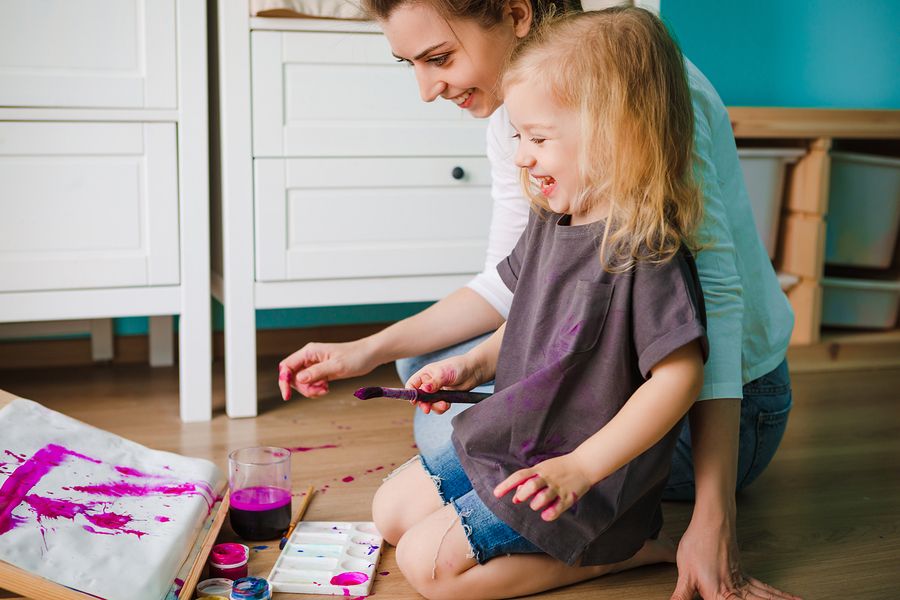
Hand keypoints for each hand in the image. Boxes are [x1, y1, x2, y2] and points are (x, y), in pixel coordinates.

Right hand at [278, 339, 377, 400]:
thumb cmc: (355, 357)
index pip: (286, 366)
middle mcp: (309, 357)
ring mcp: (314, 365)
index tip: (287, 396)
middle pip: (292, 377)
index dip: (283, 381)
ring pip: (301, 382)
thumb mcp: (336, 366)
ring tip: (326, 389)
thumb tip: (298, 379)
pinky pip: (310, 384)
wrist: (369, 355)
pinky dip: (316, 390)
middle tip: (320, 390)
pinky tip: (327, 389)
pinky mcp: (320, 371)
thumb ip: (317, 372)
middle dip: (302, 388)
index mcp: (309, 352)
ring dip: (310, 390)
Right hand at [406, 355, 482, 414]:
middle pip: (420, 397)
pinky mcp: (445, 397)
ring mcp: (437, 391)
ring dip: (435, 406)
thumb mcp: (445, 373)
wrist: (474, 371)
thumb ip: (434, 382)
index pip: (412, 384)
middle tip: (427, 409)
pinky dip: (441, 408)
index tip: (414, 401)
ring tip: (444, 405)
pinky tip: (448, 405)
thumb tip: (424, 389)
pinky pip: (439, 406)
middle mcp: (429, 383)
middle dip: (423, 403)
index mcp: (425, 374)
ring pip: (430, 403)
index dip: (411, 393)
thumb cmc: (458, 366)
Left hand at [492, 455, 591, 520]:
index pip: (519, 476)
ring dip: (535, 504)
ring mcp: (558, 487)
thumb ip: (530, 479)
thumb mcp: (543, 468)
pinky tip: (545, 515)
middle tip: (520, 499)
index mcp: (539, 470)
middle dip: (522, 495)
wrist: (584, 464)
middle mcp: (547, 478)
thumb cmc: (560, 467)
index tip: (496, 494)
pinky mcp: (568, 497)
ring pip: (542, 498)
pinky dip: (549, 514)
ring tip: (536, 505)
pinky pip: (557, 509)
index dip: (506, 485)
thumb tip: (517, 494)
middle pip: (530, 486)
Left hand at [670, 513, 801, 599]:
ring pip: (765, 597)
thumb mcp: (685, 574)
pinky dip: (777, 594)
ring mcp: (742, 581)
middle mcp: (735, 590)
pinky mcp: (743, 573)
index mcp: (720, 595)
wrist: (711, 521)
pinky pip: (764, 588)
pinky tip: (788, 597)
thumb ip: (682, 595)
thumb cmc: (698, 544)